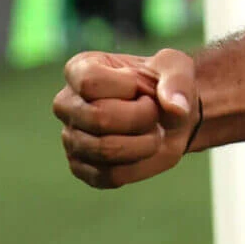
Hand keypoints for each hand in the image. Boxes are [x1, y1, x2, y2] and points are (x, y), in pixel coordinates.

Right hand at [53, 48, 199, 188]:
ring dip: (144, 143)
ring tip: (152, 132)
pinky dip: (139, 165)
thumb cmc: (165, 85)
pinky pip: (110, 176)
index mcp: (80, 69)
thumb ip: (177, 80)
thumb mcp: (177, 67)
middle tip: (154, 113)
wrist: (170, 117)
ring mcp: (70, 138)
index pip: (90, 83)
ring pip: (105, 150)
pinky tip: (143, 150)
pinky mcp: (81, 168)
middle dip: (141, 117)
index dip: (128, 88)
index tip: (144, 88)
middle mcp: (67, 104)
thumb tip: (176, 108)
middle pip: (98, 117)